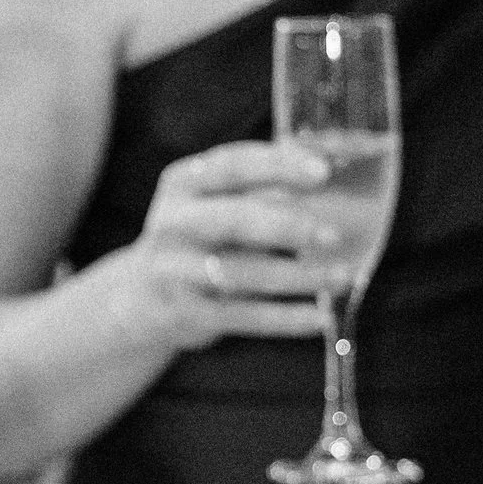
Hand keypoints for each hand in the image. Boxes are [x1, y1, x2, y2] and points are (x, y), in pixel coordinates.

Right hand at [112, 142, 339, 352]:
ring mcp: (174, 270)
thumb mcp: (215, 201)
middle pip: (233, 220)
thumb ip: (263, 185)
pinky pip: (244, 317)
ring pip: (243, 274)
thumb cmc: (199, 236)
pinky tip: (320, 317)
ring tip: (341, 276)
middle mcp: (172, 223)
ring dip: (298, 277)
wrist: (141, 296)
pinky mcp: (186, 312)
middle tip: (332, 234)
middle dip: (287, 226)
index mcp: (183, 183)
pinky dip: (286, 318)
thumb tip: (329, 169)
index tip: (323, 171)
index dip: (279, 166)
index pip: (232, 165)